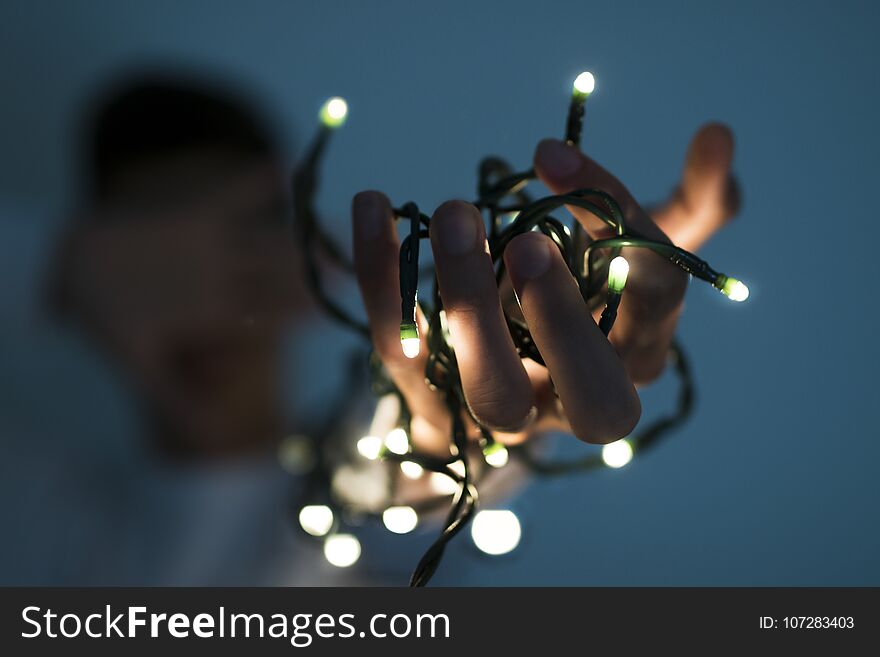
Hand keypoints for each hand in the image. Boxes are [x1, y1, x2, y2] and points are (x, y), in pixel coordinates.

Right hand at [53, 164, 307, 453]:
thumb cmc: (106, 320)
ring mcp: (217, 247)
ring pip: (266, 239)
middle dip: (314, 272)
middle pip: (279, 276)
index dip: (299, 313)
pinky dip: (252, 181)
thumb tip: (201, 434)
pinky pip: (230, 196)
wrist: (76, 270)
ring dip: (298, 230)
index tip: (332, 311)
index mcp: (220, 314)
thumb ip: (171, 396)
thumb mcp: (135, 361)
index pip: (267, 315)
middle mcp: (228, 280)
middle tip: (355, 266)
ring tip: (333, 221)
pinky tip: (281, 164)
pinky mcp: (198, 217)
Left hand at [352, 124, 736, 451]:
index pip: (653, 297)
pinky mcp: (434, 404)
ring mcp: (508, 413)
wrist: (508, 383)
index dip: (622, 227)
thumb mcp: (640, 257)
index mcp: (639, 352)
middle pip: (596, 397)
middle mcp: (580, 399)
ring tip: (455, 214)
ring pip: (492, 389)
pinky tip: (374, 205)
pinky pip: (404, 353)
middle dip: (566, 322)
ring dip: (470, 304)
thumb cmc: (585, 310)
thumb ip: (693, 203)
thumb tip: (718, 135)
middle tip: (529, 245)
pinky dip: (383, 280)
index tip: (553, 155)